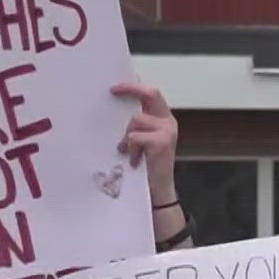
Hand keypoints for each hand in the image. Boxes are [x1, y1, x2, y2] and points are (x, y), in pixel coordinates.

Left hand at [111, 82, 179, 201]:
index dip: (133, 86)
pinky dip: (130, 148)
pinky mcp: (163, 142)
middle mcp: (168, 121)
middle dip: (130, 89)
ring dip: (126, 136)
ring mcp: (168, 131)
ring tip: (126, 151)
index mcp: (162, 118)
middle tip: (112, 90)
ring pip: (136, 119)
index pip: (150, 93)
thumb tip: (111, 105)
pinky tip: (134, 160)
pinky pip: (135, 136)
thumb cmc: (145, 167)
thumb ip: (133, 124)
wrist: (158, 192)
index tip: (113, 86)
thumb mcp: (138, 141)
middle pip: (151, 93)